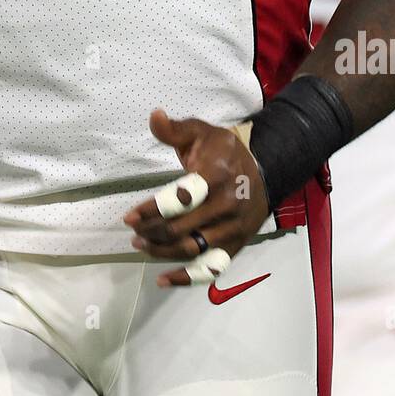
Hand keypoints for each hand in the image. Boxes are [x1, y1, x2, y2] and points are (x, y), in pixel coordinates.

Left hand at [123, 109, 269, 286]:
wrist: (265, 169)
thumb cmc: (224, 151)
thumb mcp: (202, 132)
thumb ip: (175, 129)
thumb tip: (154, 115)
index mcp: (215, 176)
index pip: (179, 199)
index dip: (151, 210)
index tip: (128, 217)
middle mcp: (226, 206)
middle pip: (182, 228)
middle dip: (152, 232)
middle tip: (133, 231)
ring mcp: (232, 229)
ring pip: (192, 249)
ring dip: (162, 252)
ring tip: (141, 245)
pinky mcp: (236, 245)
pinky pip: (210, 268)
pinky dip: (186, 278)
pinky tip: (162, 280)